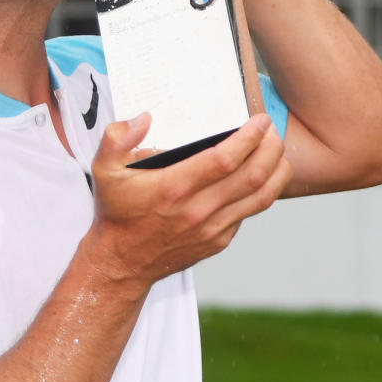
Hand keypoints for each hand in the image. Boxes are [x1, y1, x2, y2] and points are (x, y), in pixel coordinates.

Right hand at [85, 112, 290, 289]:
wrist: (122, 263)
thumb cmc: (117, 213)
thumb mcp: (103, 170)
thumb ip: (116, 138)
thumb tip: (144, 118)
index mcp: (174, 188)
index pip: (225, 159)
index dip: (249, 137)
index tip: (259, 121)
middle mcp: (198, 210)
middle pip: (253, 176)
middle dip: (271, 148)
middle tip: (272, 130)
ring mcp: (212, 228)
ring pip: (261, 197)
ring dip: (277, 170)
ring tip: (277, 150)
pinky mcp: (219, 241)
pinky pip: (249, 213)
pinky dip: (262, 191)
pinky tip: (260, 175)